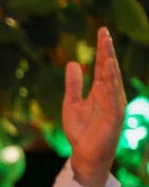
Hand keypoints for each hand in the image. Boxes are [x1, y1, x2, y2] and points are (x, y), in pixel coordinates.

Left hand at [62, 26, 126, 186]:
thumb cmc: (81, 131)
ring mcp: (114, 104)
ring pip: (112, 79)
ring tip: (106, 45)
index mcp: (101, 90)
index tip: (102, 31)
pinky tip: (109, 68)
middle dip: (107, 50)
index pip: (103, 66)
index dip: (102, 49)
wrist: (85, 154)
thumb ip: (74, 84)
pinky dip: (112, 81)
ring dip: (110, 62)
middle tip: (104, 32)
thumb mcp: (72, 103)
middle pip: (109, 68)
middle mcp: (110, 94)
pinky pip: (113, 95)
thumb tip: (74, 63)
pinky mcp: (114, 115)